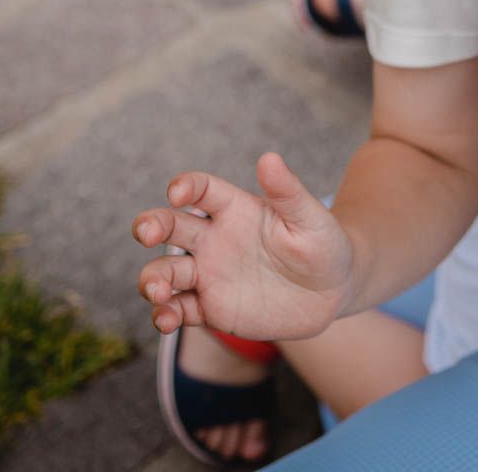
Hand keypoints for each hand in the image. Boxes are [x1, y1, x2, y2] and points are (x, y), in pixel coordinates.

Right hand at [133, 152, 353, 341]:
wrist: (333, 291)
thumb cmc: (324, 245)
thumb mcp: (311, 219)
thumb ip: (288, 192)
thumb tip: (269, 158)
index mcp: (235, 209)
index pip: (201, 190)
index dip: (185, 186)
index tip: (177, 192)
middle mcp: (214, 239)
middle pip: (170, 227)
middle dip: (150, 225)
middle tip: (144, 233)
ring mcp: (208, 274)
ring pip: (165, 271)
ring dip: (152, 278)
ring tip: (158, 290)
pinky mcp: (210, 309)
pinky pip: (178, 310)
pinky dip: (164, 315)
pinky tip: (166, 319)